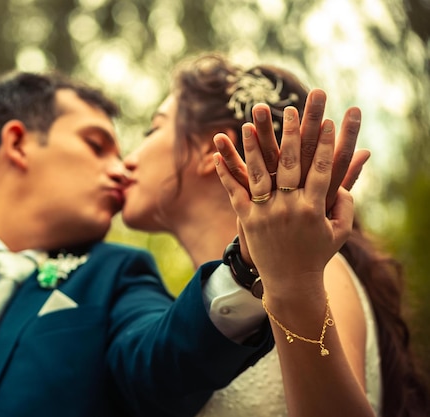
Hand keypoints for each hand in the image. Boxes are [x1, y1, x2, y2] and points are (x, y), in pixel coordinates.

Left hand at [213, 107, 354, 296]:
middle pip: (290, 164)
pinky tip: (217, 154)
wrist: (290, 283)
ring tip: (249, 123)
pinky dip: (226, 172)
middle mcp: (289, 208)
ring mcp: (265, 213)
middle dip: (291, 134)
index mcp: (313, 209)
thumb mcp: (339, 232)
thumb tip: (343, 180)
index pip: (322, 170)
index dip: (326, 145)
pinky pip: (234, 191)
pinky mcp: (247, 220)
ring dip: (253, 146)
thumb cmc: (317, 255)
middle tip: (291, 109)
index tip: (328, 122)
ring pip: (258, 173)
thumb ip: (344, 205)